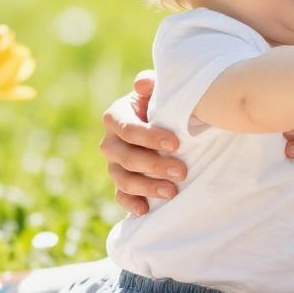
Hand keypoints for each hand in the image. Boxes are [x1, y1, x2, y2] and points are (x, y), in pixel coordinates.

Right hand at [101, 70, 184, 216]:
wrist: (167, 125)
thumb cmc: (164, 105)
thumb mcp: (159, 93)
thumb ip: (151, 86)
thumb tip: (143, 82)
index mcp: (115, 117)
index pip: (126, 128)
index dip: (149, 136)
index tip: (176, 143)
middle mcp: (111, 142)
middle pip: (125, 157)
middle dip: (154, 165)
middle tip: (182, 170)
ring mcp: (114, 165)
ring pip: (123, 179)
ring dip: (147, 186)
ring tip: (173, 191)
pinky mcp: (122, 184)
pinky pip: (120, 197)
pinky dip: (130, 204)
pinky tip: (146, 209)